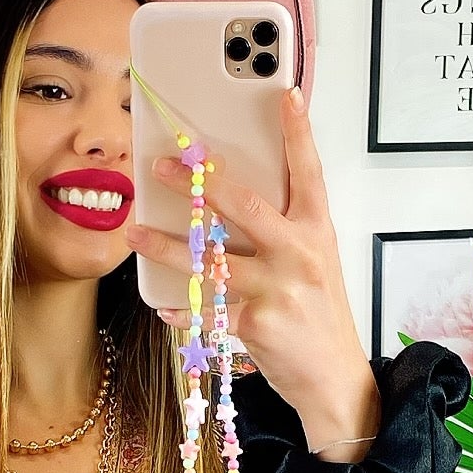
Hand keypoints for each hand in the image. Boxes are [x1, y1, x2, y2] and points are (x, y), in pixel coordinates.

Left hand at [126, 87, 380, 455]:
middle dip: (198, 182)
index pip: (308, 171)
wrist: (334, 377)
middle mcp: (299, 253)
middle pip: (244, 206)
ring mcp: (277, 289)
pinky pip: (206, 310)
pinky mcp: (256, 323)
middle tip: (164, 164)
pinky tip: (162, 303)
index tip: (285, 96)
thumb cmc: (317, 314)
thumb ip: (283, 228)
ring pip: (210, 259)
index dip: (297, 133)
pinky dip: (181, 309)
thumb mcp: (315, 261)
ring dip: (167, 246)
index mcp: (316, 231)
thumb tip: (230, 198)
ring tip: (137, 233)